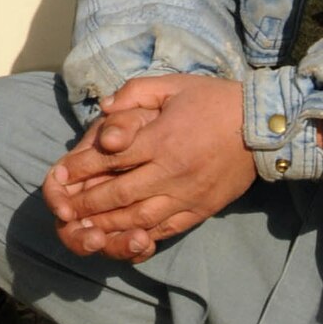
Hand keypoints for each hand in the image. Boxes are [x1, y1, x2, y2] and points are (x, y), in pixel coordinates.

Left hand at [42, 75, 254, 262]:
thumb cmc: (214, 100)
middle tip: (63, 207)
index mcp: (162, 139)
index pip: (111, 158)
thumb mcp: (173, 84)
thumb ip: (135, 93)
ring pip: (138, 218)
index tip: (59, 174)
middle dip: (86, 202)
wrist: (262, 128)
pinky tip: (122, 238)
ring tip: (83, 228)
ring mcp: (186, 195)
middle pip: (119, 194)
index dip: (81, 167)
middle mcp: (171, 172)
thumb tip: (105, 110)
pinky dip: (140, 237)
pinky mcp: (200, 210)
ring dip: (107, 225)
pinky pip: (165, 230)